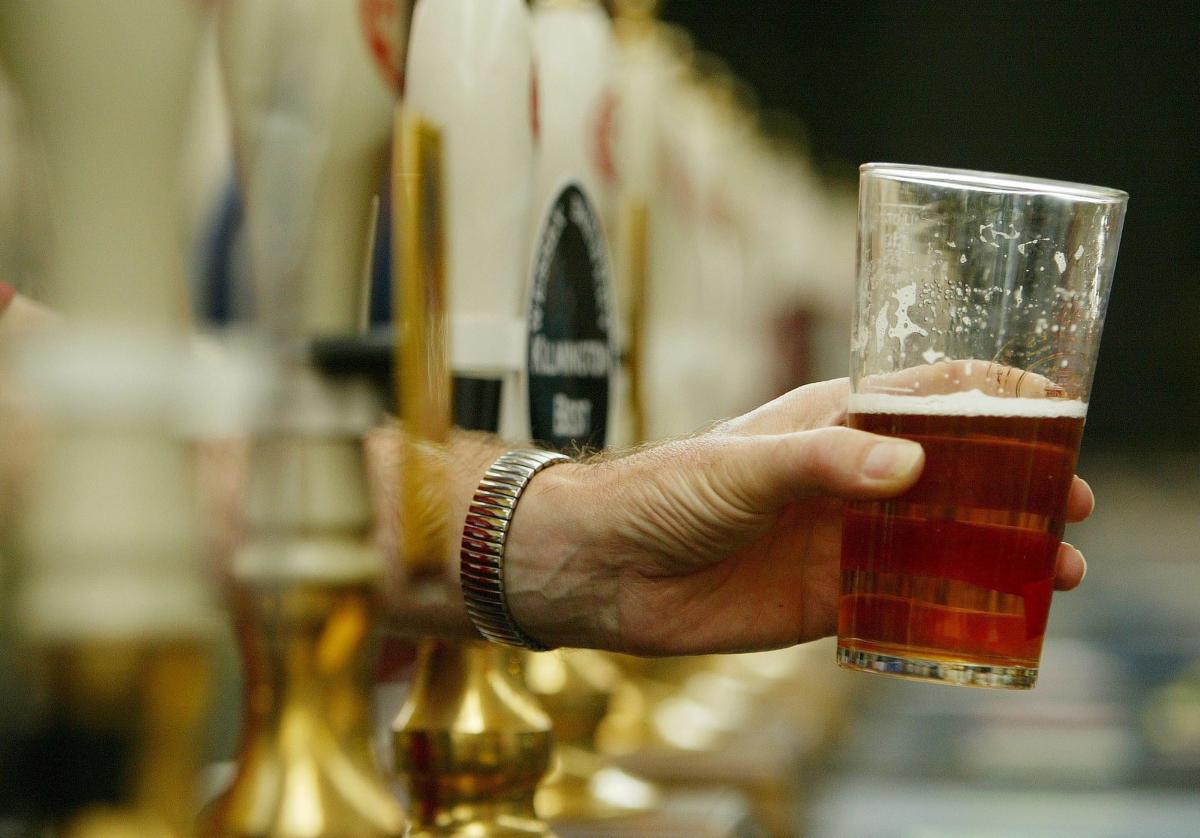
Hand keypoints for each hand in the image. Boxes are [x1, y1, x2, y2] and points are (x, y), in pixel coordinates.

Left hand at [506, 379, 1092, 655]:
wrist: (607, 567)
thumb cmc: (665, 490)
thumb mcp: (746, 465)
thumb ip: (824, 463)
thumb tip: (913, 467)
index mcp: (833, 423)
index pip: (928, 396)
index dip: (995, 399)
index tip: (1058, 411)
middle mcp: (847, 476)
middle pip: (952, 472)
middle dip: (1016, 484)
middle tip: (1072, 505)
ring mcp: (841, 537)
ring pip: (940, 538)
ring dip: (999, 551)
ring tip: (1060, 571)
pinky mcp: (826, 597)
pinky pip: (903, 599)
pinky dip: (951, 606)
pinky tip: (995, 619)